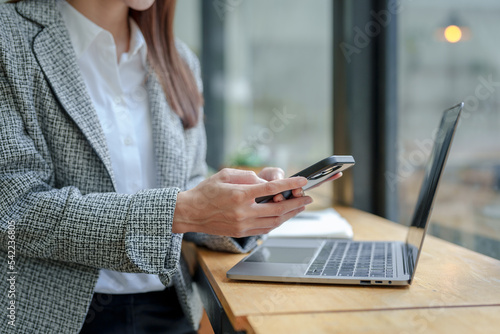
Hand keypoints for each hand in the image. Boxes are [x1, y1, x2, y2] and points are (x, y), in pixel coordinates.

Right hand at [172, 168, 311, 236]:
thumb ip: (246, 176)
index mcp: (239, 195)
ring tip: (300, 207)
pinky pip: (265, 229)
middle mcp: (243, 212)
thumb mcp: (224, 175)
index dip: (289, 184)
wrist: (190, 213)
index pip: (271, 189)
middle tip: (308, 198)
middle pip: (278, 209)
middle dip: (296, 203)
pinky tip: (284, 216)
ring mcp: (243, 225)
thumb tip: (264, 182)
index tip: (302, 180)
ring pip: (274, 222)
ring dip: (290, 214)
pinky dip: (278, 222)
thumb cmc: (205, 191)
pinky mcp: (241, 233)